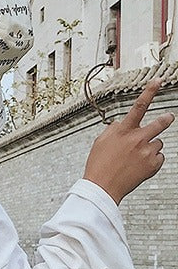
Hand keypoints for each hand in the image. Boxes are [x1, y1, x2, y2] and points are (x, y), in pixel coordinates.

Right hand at [83, 78, 173, 203]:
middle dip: (166, 119)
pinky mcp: (153, 165)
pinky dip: (151, 161)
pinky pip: (159, 157)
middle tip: (169, 117)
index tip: (158, 80)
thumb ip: (114, 129)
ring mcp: (147, 152)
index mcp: (123, 131)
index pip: (139, 106)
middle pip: (161, 123)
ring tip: (136, 158)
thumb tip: (123, 122)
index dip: (150, 91)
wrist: (103, 188)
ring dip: (150, 147)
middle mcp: (138, 139)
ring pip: (158, 143)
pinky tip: (139, 166)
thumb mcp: (100, 142)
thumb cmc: (99, 165)